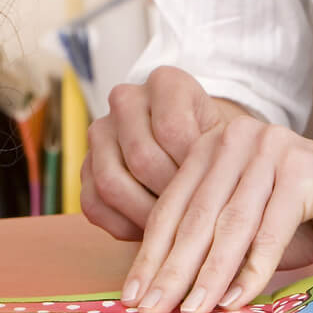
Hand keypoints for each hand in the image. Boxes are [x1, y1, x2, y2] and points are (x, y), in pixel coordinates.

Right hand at [81, 66, 232, 241]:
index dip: (192, 168)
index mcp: (166, 82)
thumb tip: (219, 195)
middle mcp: (126, 99)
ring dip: (144, 213)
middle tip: (194, 216)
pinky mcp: (84, 167)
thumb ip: (224, 156)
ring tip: (173, 227)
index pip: (172, 128)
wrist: (192, 144)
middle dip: (170, 194)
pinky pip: (93, 204)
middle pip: (141, 157)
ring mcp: (100, 132)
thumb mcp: (227, 139)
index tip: (211, 188)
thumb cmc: (215, 144)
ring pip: (111, 182)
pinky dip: (122, 225)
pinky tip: (150, 230)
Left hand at [119, 116, 312, 312]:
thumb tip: (156, 292)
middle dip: (171, 269)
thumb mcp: (244, 228)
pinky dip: (252, 270)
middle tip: (152, 310)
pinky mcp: (304, 169)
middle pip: (196, 216)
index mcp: (211, 145)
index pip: (171, 206)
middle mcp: (236, 137)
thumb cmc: (305, 220)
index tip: (134, 297)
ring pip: (230, 224)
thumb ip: (204, 244)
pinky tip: (236, 301)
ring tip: (190, 312)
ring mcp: (271, 148)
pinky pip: (270, 230)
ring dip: (208, 275)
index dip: (150, 254)